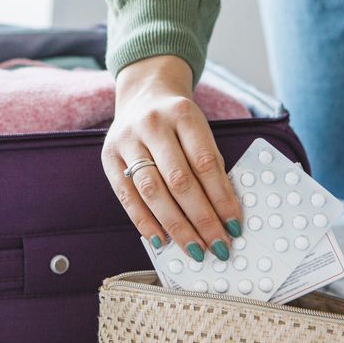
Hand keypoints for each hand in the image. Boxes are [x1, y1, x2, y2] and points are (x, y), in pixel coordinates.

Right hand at [101, 55, 242, 261]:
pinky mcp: (108, 157)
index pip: (206, 163)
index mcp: (183, 114)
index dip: (222, 198)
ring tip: (193, 248)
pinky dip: (144, 222)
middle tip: (217, 245)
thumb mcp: (199, 129)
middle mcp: (152, 125)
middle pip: (179, 180)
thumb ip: (209, 164)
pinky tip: (160, 240)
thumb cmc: (177, 120)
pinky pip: (127, 196)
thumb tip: (223, 213)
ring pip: (152, 190)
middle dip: (201, 218)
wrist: (142, 94)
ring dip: (175, 225)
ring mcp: (127, 140)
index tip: (234, 225)